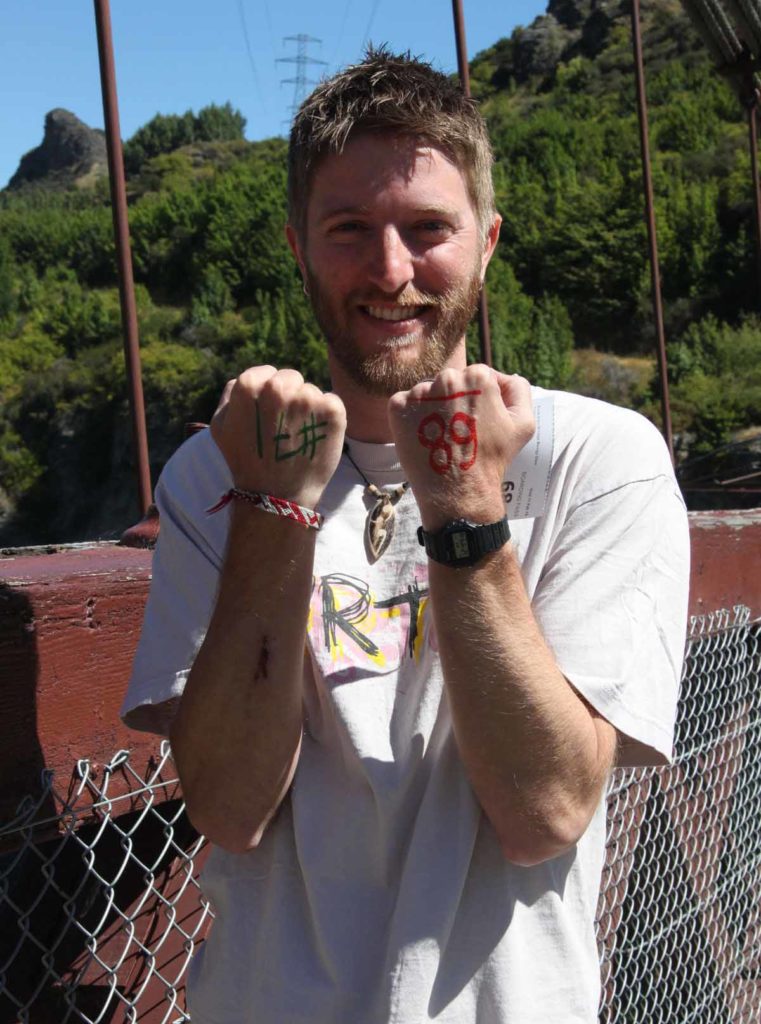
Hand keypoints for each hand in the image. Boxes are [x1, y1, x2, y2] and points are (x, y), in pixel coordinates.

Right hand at [211, 366, 346, 508]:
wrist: (277, 495)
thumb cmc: (245, 462)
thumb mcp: (220, 426)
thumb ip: (230, 394)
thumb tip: (244, 379)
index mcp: (249, 385)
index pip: (267, 373)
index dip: (268, 395)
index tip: (268, 417)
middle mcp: (279, 387)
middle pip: (291, 378)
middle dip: (289, 397)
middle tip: (284, 429)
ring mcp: (307, 398)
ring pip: (311, 391)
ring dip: (308, 410)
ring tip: (298, 438)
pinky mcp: (332, 411)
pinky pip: (332, 402)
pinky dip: (326, 419)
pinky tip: (314, 438)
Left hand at [387, 365, 534, 529]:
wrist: (459, 490)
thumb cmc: (493, 459)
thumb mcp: (523, 423)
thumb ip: (519, 389)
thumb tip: (503, 376)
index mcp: (477, 376)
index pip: (476, 376)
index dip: (478, 399)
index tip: (477, 421)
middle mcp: (446, 377)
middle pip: (450, 382)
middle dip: (454, 401)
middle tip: (460, 430)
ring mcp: (419, 391)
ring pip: (427, 393)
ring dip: (432, 409)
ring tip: (442, 436)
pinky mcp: (398, 407)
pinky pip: (405, 405)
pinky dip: (412, 419)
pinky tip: (425, 437)